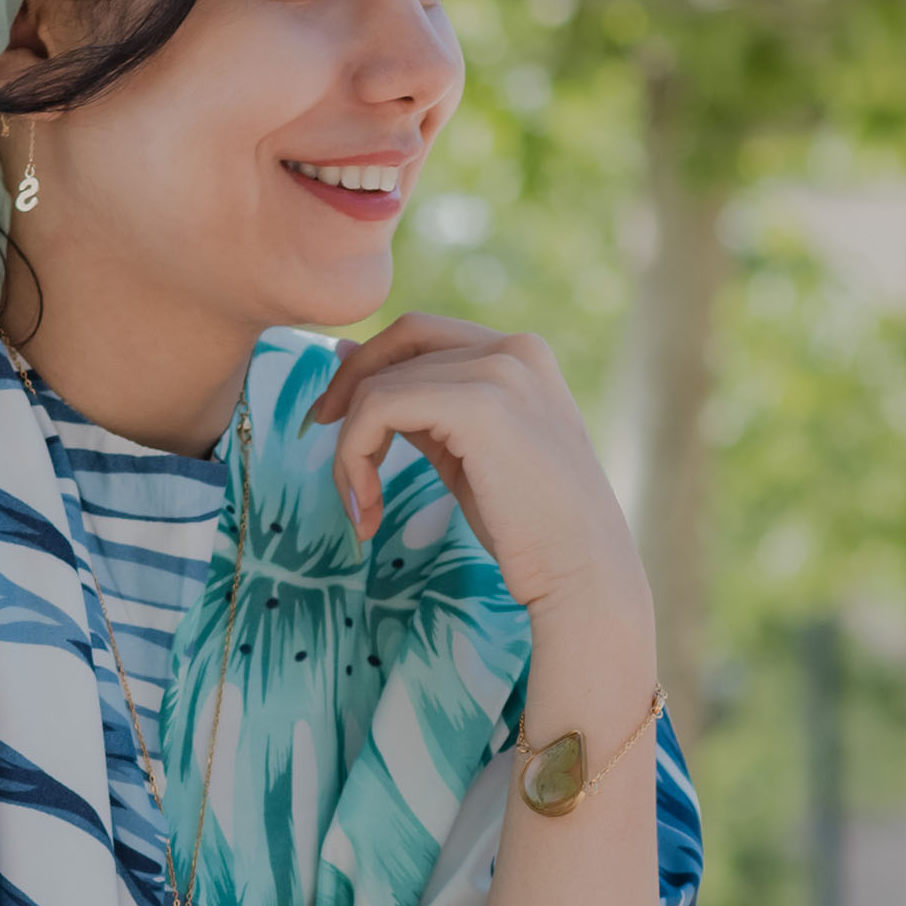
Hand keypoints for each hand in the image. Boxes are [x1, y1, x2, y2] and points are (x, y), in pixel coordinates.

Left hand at [307, 312, 654, 654]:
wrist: (581, 572)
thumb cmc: (530, 528)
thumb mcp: (466, 454)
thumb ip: (419, 405)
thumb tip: (345, 355)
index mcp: (520, 354)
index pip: (420, 333)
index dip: (368, 367)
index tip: (334, 420)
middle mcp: (513, 349)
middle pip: (397, 346)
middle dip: (348, 395)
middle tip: (325, 447)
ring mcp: (498, 371)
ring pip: (379, 385)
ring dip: (351, 451)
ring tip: (361, 509)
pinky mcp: (475, 404)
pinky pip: (378, 410)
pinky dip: (355, 458)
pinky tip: (368, 510)